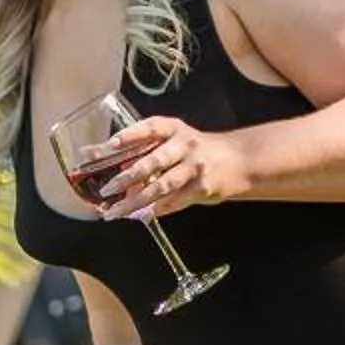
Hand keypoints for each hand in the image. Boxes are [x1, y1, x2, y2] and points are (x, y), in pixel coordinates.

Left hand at [95, 115, 245, 220]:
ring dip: (135, 202)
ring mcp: (193, 167)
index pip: (149, 128)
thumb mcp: (177, 141)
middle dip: (127, 178)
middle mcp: (184, 145)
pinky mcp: (201, 188)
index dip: (129, 135)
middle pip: (152, 161)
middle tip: (106, 190)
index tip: (109, 144)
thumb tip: (116, 168)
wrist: (239, 159)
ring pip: (160, 187)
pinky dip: (154, 210)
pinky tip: (139, 217)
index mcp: (175, 129)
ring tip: (114, 212)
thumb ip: (150, 150)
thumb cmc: (197, 151)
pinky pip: (173, 202)